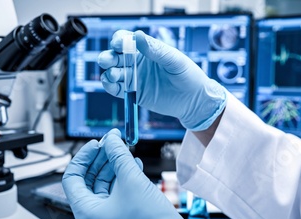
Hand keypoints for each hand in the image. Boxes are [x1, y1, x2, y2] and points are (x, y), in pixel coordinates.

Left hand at [62, 129, 204, 218]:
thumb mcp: (132, 182)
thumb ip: (119, 156)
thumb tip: (111, 139)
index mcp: (86, 210)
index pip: (73, 176)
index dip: (83, 156)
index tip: (96, 143)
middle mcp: (94, 214)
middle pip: (89, 178)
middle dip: (101, 157)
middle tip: (113, 141)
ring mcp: (109, 216)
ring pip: (105, 183)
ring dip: (115, 164)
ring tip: (126, 150)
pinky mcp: (124, 216)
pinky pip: (118, 191)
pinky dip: (124, 176)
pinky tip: (135, 164)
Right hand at [98, 30, 226, 130]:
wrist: (193, 100)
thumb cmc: (188, 75)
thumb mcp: (174, 60)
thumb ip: (156, 50)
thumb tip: (137, 36)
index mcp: (146, 49)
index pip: (126, 40)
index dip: (119, 40)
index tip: (118, 44)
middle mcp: (136, 62)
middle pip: (115, 56)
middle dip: (107, 57)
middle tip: (106, 60)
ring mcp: (134, 78)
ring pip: (113, 72)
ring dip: (108, 72)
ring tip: (113, 75)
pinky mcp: (133, 93)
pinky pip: (117, 89)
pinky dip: (110, 87)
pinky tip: (111, 85)